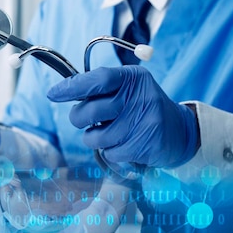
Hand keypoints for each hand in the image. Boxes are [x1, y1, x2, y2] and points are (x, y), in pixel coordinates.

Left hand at [47, 66, 198, 167]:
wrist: (179, 131)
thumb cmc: (142, 107)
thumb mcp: (127, 88)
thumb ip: (99, 88)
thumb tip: (62, 91)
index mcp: (132, 78)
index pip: (97, 79)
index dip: (72, 87)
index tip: (53, 94)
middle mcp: (139, 98)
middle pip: (91, 111)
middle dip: (79, 118)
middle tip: (84, 120)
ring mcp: (144, 123)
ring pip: (97, 137)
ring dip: (96, 139)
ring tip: (110, 133)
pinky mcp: (145, 146)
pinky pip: (111, 154)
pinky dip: (111, 153)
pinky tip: (125, 145)